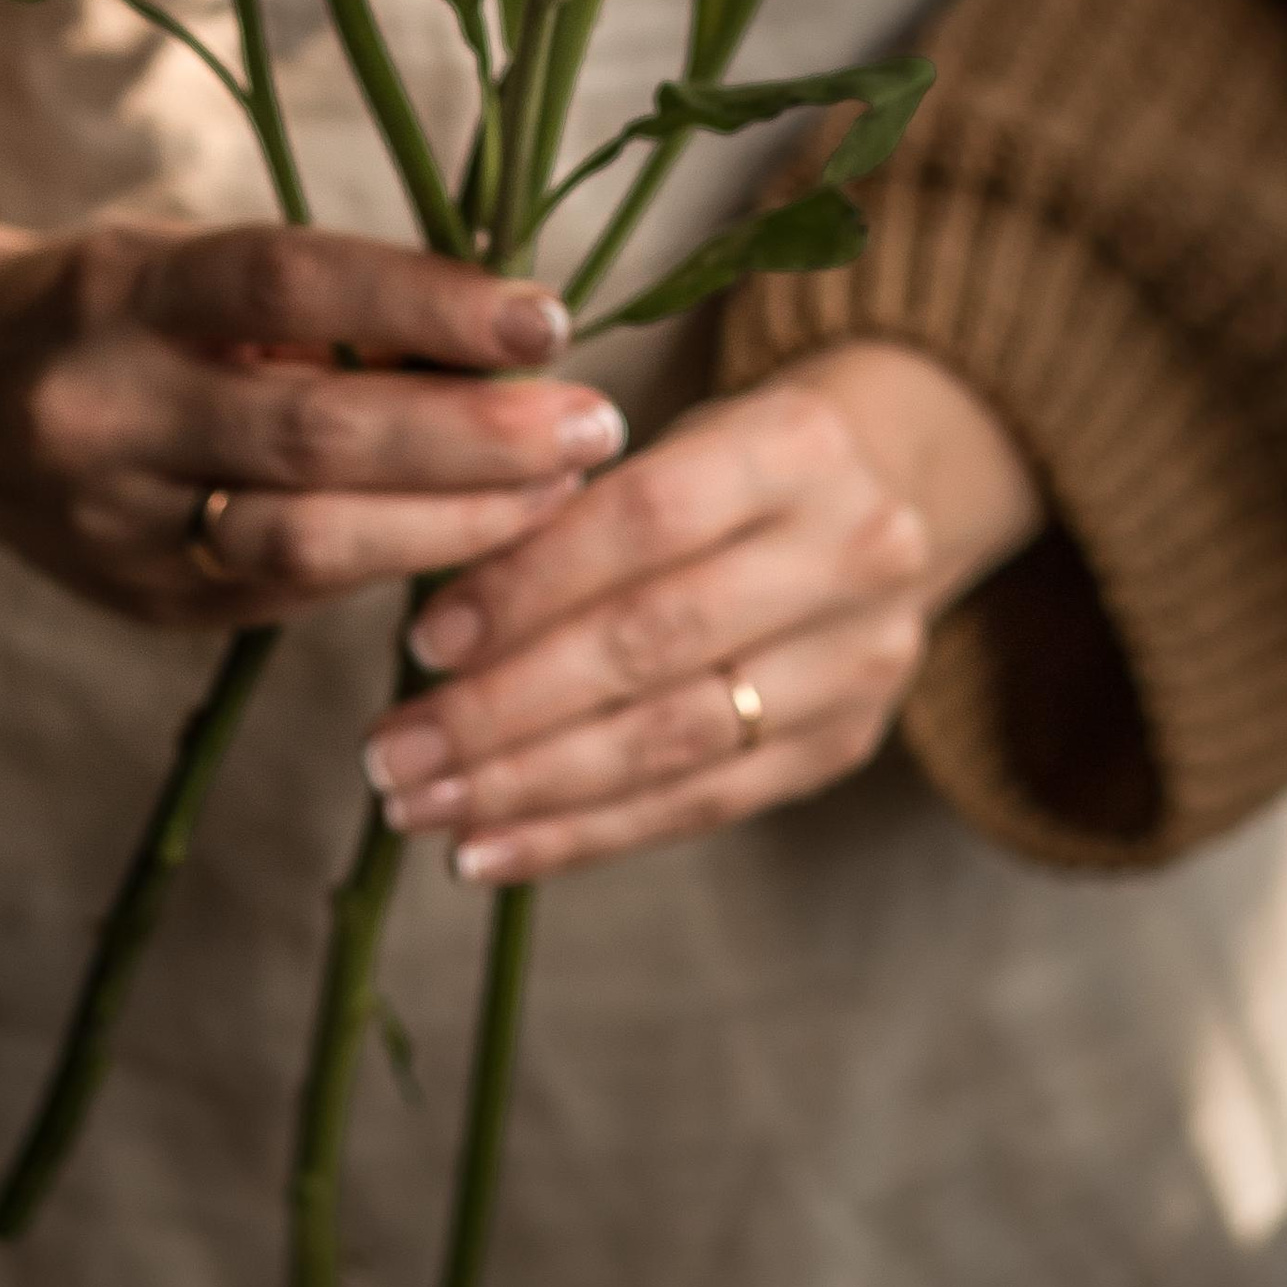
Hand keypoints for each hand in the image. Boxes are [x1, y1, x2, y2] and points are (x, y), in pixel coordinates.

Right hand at [0, 220, 629, 627]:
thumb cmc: (110, 304)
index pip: (290, 287)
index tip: (548, 319)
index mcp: (121, 290)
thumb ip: (321, 304)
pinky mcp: (139, 605)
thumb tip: (506, 337)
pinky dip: (394, 559)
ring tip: (563, 491)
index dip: (427, 301)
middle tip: (594, 422)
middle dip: (474, 436)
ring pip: (310, 540)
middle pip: (314, 434)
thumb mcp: (187, 264)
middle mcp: (101, 409)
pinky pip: (292, 590)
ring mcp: (112, 524)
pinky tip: (480, 538)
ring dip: (456, 521)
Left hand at [359, 340, 1042, 880]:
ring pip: (672, 741)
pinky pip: (699, 805)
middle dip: (503, 709)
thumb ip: (571, 510)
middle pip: (654, 644)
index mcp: (798, 446)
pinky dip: (584, 834)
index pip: (645, 521)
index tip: (425, 642)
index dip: (527, 586)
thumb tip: (437, 625)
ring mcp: (861, 659)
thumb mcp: (670, 436)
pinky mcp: (847, 744)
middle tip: (392, 751)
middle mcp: (853, 552)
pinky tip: (492, 850)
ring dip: (529, 787)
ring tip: (424, 807)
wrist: (894, 489)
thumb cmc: (732, 461)